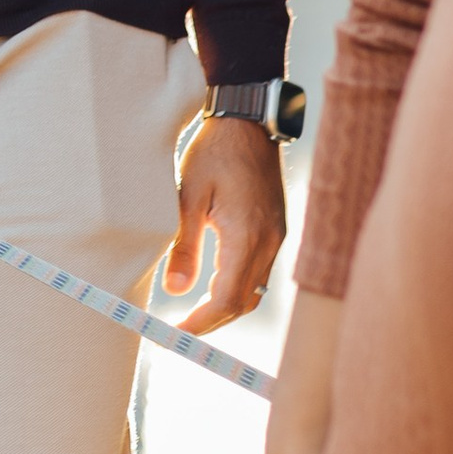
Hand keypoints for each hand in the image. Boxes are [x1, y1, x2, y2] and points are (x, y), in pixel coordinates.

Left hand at [164, 114, 284, 331]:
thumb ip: (183, 247)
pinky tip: (216, 284)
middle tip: (183, 329)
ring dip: (227, 306)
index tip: (178, 332)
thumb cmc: (213, 153)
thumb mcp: (188, 197)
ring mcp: (277, 235)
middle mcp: (268, 241)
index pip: (227, 299)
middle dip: (214, 321)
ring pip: (255, 289)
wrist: (247, 121)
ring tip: (195, 312)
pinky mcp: (277, 228)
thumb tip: (175, 291)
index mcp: (246, 236)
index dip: (203, 322)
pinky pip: (261, 271)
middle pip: (245, 301)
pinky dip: (239, 286)